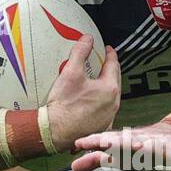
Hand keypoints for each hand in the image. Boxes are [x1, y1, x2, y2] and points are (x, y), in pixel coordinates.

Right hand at [45, 34, 120, 151]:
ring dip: (106, 86)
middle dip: (111, 69)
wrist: (55, 131)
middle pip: (115, 80)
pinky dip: (101, 102)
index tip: (107, 49)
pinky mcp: (101, 127)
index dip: (110, 54)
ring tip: (97, 80)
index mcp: (109, 89)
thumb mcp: (70, 72)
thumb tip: (87, 39)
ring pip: (111, 97)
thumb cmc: (63, 105)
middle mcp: (113, 104)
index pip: (113, 65)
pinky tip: (93, 101)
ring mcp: (108, 117)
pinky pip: (105, 110)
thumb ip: (80, 52)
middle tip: (104, 62)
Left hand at [71, 120, 170, 170]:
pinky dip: (150, 147)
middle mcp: (133, 140)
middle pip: (116, 139)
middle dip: (103, 141)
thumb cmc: (141, 146)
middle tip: (90, 142)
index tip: (77, 143)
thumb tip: (73, 167)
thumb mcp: (118, 154)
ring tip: (112, 144)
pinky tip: (143, 148)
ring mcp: (149, 142)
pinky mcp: (165, 149)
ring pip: (136, 142)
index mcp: (121, 141)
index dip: (92, 141)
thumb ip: (96, 160)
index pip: (104, 140)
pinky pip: (157, 148)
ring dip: (124, 143)